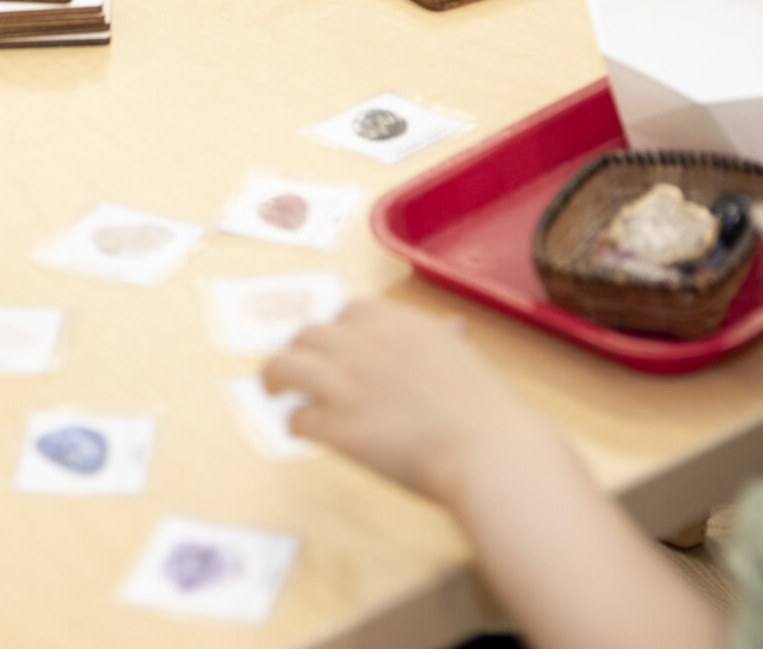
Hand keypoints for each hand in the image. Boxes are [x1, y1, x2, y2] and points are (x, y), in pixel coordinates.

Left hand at [263, 300, 537, 506]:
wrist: (488, 450)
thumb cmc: (486, 409)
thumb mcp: (461, 356)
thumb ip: (440, 340)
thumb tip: (449, 328)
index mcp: (394, 321)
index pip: (346, 311)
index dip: (336, 329)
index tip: (336, 345)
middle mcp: (362, 344)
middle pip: (307, 335)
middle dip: (299, 351)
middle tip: (297, 368)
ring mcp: (345, 384)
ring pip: (284, 367)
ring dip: (275, 378)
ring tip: (274, 391)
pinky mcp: (338, 427)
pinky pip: (298, 418)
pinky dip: (296, 424)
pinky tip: (302, 431)